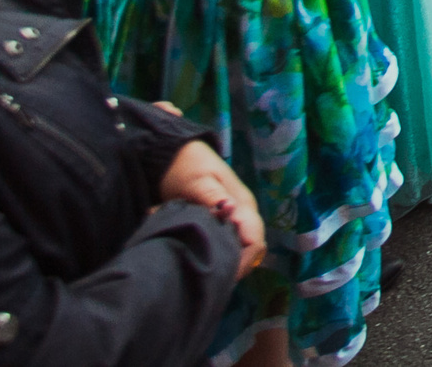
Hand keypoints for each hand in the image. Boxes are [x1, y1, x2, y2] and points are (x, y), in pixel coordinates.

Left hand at [157, 136, 265, 276]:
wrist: (177, 155)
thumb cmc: (186, 168)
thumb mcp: (197, 182)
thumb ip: (213, 198)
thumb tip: (230, 211)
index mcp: (242, 204)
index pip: (255, 241)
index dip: (242, 263)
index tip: (220, 276)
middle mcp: (245, 212)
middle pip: (252, 248)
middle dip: (234, 265)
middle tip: (208, 277)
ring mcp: (238, 216)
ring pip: (243, 246)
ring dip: (226, 258)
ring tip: (204, 266)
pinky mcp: (228, 219)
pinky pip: (233, 241)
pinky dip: (220, 250)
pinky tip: (205, 254)